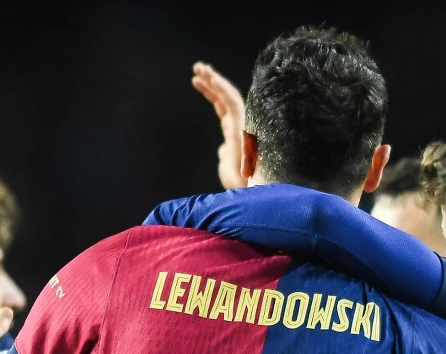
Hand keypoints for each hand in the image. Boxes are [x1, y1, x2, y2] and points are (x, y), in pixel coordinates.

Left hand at [192, 62, 245, 189]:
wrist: (249, 193)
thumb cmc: (240, 185)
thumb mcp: (227, 169)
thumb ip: (225, 156)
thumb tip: (222, 148)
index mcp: (236, 133)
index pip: (223, 108)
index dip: (211, 93)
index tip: (196, 81)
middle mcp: (240, 126)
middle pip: (226, 98)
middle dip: (212, 81)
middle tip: (197, 67)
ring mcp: (242, 125)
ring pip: (230, 95)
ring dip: (215, 80)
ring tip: (199, 68)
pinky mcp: (242, 126)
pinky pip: (233, 102)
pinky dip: (222, 88)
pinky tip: (209, 79)